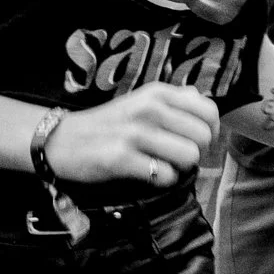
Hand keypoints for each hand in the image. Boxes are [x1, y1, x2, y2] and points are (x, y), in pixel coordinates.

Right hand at [41, 82, 218, 188]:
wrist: (62, 139)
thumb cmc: (108, 124)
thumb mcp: (140, 100)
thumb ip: (172, 99)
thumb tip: (199, 97)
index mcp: (158, 93)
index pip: (209, 111)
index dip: (211, 132)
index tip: (198, 143)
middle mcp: (149, 108)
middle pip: (203, 137)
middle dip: (197, 153)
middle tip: (178, 158)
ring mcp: (134, 133)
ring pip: (188, 157)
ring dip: (180, 168)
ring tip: (163, 166)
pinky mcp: (120, 158)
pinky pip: (164, 175)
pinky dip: (162, 181)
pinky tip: (148, 174)